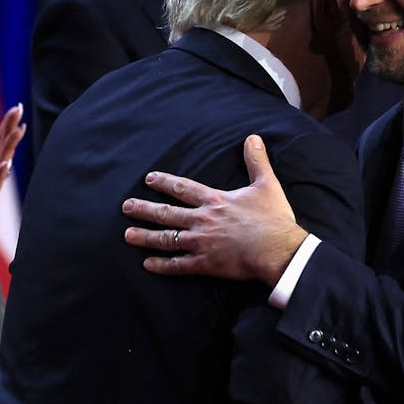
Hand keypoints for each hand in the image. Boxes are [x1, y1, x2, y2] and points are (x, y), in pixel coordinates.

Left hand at [122, 135, 306, 284]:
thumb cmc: (273, 218)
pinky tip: (147, 264)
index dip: (164, 182)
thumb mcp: (267, 184)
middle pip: (167, 213)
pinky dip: (162, 265)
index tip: (149, 179)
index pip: (183, 188)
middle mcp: (202, 220)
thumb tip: (253, 138)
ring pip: (166, 238)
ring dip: (145, 236)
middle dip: (144, 209)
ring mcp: (201, 242)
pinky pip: (178, 265)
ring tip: (127, 235)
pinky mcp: (205, 263)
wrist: (278, 249)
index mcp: (215, 200)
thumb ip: (257, 161)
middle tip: (126, 207)